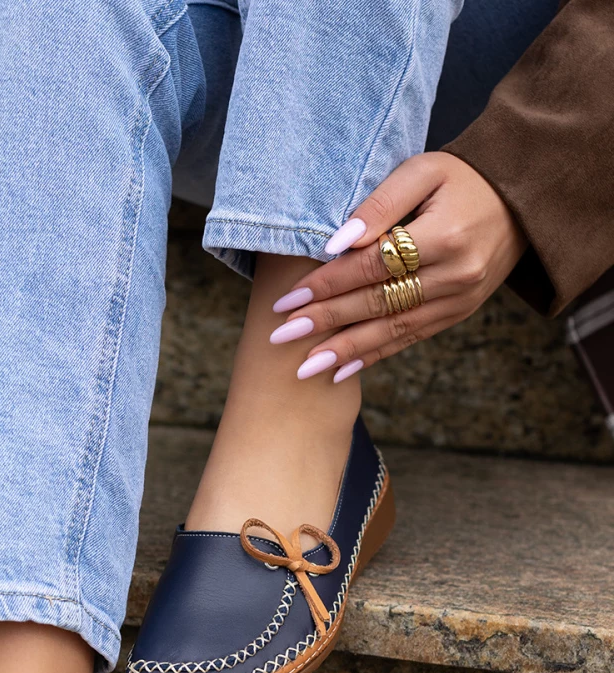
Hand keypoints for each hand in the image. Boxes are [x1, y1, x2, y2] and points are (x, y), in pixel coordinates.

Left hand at [270, 152, 527, 380]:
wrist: (522, 200)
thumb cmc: (464, 177)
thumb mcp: (424, 170)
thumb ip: (380, 203)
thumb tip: (335, 244)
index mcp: (444, 237)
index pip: (372, 266)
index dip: (328, 284)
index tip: (288, 299)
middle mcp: (454, 276)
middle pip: (377, 303)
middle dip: (325, 322)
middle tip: (281, 337)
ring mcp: (458, 301)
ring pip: (392, 331)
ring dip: (345, 351)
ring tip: (305, 367)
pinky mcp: (458, 314)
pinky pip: (410, 339)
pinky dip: (374, 356)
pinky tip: (342, 370)